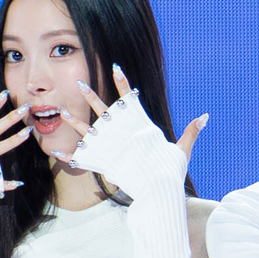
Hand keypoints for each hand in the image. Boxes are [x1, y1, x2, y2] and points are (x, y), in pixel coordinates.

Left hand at [56, 66, 206, 192]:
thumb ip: (190, 132)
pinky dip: (68, 155)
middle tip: (79, 82)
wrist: (159, 190)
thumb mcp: (182, 150)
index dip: (123, 84)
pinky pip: (81, 158)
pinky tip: (53, 150)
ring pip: (87, 131)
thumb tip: (205, 116)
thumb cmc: (171, 171)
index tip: (115, 67)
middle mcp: (121, 133)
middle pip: (103, 111)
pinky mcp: (101, 163)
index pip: (130, 100)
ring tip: (61, 111)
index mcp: (139, 126)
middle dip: (90, 96)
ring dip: (73, 121)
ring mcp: (110, 147)